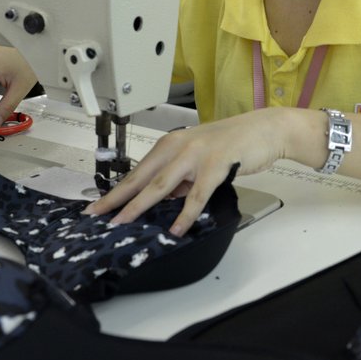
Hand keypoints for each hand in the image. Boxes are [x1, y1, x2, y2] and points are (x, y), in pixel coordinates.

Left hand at [86, 108, 290, 235]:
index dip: (116, 191)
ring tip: (124, 223)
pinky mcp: (216, 165)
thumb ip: (179, 177)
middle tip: (98, 215)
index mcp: (170, 144)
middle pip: (141, 178)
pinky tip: (176, 229)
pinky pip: (196, 195)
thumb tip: (162, 200)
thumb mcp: (197, 157)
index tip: (97, 206)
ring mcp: (196, 155)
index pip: (136, 171)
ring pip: (161, 185)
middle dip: (117, 199)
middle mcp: (178, 146)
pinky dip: (185, 215)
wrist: (263, 130)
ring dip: (140, 206)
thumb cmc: (232, 143)